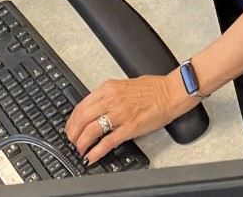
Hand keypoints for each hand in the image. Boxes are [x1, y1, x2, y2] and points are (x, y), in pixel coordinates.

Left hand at [65, 74, 197, 163]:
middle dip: (73, 133)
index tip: (71, 128)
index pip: (81, 105)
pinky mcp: (130, 127)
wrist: (171, 92)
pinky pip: (107, 142)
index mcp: (109, 88)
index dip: (72, 120)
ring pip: (91, 130)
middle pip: (82, 119)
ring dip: (81, 143)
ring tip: (80, 150)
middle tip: (72, 141)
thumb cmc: (153, 88)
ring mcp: (120, 114)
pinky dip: (96, 151)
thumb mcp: (124, 85)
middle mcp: (111, 100)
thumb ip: (109, 95)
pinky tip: (92, 156)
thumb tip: (95, 108)